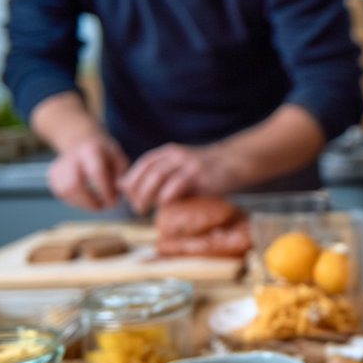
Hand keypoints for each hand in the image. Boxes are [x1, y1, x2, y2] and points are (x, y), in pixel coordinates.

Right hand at [46, 135, 129, 210]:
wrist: (83, 142)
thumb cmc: (105, 154)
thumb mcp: (119, 158)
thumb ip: (121, 174)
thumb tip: (118, 191)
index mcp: (91, 150)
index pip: (95, 172)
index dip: (105, 190)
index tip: (113, 202)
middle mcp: (72, 156)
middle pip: (74, 185)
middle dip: (90, 201)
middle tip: (102, 206)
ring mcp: (59, 165)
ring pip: (65, 191)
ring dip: (81, 203)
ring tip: (95, 203)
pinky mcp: (52, 174)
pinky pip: (60, 193)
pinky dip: (73, 201)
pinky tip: (85, 198)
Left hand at [117, 143, 238, 213]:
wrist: (236, 162)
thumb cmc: (206, 171)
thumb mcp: (180, 167)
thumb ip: (158, 175)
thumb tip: (127, 187)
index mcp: (170, 152)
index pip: (144, 164)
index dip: (132, 179)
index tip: (126, 196)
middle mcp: (177, 156)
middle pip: (148, 172)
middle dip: (137, 191)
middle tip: (136, 207)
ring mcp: (189, 165)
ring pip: (158, 177)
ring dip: (147, 195)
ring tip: (144, 210)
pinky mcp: (201, 176)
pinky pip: (177, 185)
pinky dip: (166, 196)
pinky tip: (164, 205)